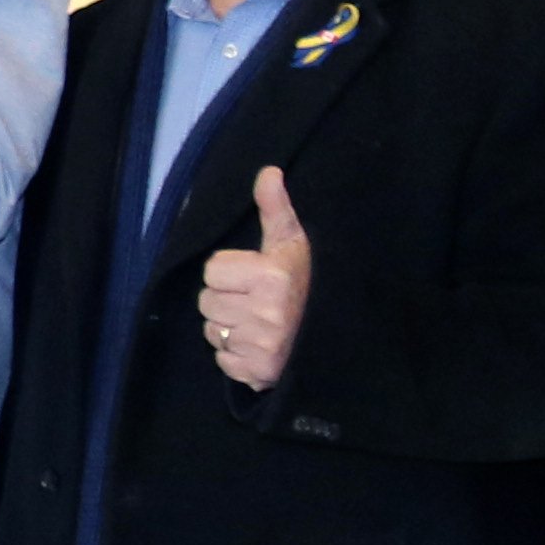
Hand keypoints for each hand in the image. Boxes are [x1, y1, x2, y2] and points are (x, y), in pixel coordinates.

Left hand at [201, 165, 310, 392]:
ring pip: (211, 331)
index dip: (229, 271)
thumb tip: (268, 171)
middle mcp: (265, 314)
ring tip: (257, 321)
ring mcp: (261, 347)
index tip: (253, 275)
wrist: (338, 333)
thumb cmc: (310, 281)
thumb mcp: (294, 242)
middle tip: (254, 299)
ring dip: (228, 326)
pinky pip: (222, 360)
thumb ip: (275, 209)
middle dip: (225, 298)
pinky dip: (234, 355)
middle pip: (206, 301)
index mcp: (270, 277)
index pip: (212, 270)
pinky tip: (257, 344)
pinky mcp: (257, 373)